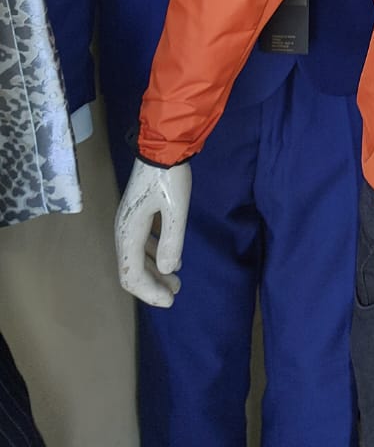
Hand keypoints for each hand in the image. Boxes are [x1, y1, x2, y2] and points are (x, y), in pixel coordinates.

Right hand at [115, 160, 191, 307]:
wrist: (162, 145)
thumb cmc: (169, 176)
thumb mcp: (176, 208)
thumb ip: (171, 239)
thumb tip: (167, 270)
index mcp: (128, 231)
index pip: (132, 274)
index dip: (149, 292)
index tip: (170, 301)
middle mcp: (123, 230)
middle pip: (131, 269)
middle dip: (152, 285)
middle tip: (175, 293)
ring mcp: (129, 222)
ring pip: (137, 257)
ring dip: (154, 271)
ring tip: (176, 281)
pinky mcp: (138, 214)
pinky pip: (142, 244)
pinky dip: (154, 255)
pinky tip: (172, 259)